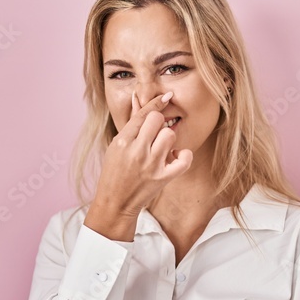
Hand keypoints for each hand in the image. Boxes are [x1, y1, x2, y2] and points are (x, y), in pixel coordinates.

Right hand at [92, 90, 192, 219]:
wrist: (115, 202)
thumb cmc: (115, 172)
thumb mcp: (116, 146)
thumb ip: (131, 123)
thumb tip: (137, 97)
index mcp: (123, 141)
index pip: (143, 114)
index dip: (157, 103)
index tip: (167, 96)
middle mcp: (137, 151)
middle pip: (158, 120)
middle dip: (158, 125)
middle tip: (153, 137)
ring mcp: (151, 165)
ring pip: (170, 135)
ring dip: (168, 140)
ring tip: (161, 149)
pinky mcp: (163, 178)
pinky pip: (185, 159)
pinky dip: (184, 156)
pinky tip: (175, 158)